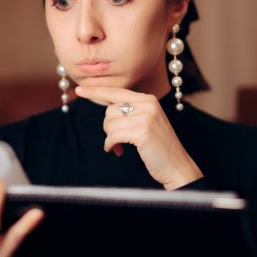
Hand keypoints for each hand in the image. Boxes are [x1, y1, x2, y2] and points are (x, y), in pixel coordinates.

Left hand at [75, 86, 202, 189]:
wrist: (177, 166)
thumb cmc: (158, 147)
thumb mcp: (146, 122)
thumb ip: (130, 112)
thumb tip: (107, 110)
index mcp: (148, 99)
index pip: (116, 92)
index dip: (96, 91)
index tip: (79, 89)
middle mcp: (147, 104)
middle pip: (109, 110)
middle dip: (108, 128)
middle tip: (117, 140)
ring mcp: (146, 117)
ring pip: (110, 123)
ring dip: (110, 138)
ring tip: (119, 146)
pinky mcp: (142, 132)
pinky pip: (113, 136)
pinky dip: (110, 145)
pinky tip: (117, 151)